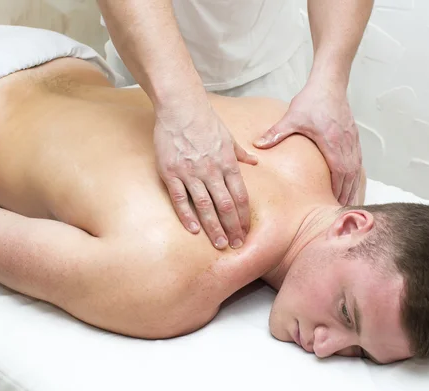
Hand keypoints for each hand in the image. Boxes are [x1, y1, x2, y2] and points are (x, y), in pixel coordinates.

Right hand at [154, 102, 257, 249]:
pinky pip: (181, 199)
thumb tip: (256, 162)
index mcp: (227, 163)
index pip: (240, 196)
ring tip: (219, 243)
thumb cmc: (205, 121)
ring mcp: (191, 173)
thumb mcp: (229, 137)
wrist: (181, 107)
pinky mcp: (171, 173)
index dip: (244, 216)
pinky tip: (194, 230)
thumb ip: (241, 154)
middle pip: (226, 206)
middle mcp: (212, 171)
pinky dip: (187, 216)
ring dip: (214, 227)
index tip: (246, 231)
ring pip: (206, 206)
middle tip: (236, 245)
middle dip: (233, 228)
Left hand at [254, 83, 361, 205]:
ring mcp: (352, 141)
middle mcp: (346, 144)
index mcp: (333, 142)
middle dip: (346, 195)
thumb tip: (258, 145)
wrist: (330, 83)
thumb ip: (276, 133)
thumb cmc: (313, 100)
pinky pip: (358, 162)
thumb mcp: (292, 117)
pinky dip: (356, 176)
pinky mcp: (354, 138)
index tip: (333, 205)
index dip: (338, 190)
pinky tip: (352, 185)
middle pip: (351, 176)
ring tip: (348, 205)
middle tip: (340, 214)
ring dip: (353, 188)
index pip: (339, 172)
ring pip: (356, 171)